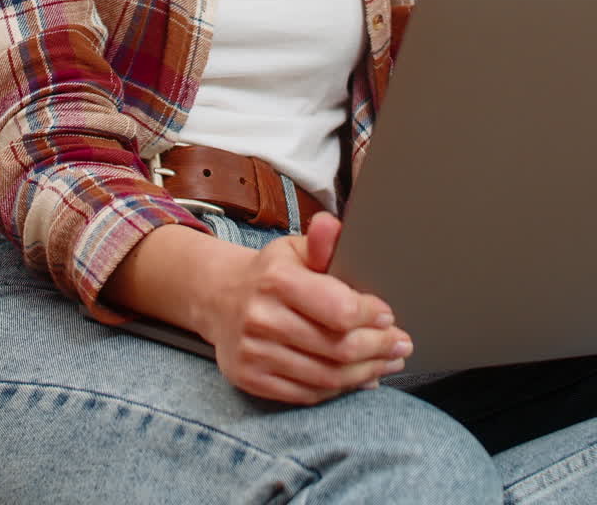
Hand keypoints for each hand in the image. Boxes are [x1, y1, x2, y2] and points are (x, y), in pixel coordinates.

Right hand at [201, 211, 412, 404]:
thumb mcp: (293, 250)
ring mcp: (254, 353)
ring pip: (327, 377)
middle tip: (401, 346)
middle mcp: (262, 318)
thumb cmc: (269, 273)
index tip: (390, 317)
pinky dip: (339, 389)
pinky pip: (307, 394)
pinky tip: (359, 378)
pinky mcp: (251, 378)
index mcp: (277, 280)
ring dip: (366, 372)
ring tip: (387, 363)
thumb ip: (320, 242)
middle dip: (379, 349)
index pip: (340, 310)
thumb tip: (332, 225)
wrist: (220, 298)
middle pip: (338, 348)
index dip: (372, 317)